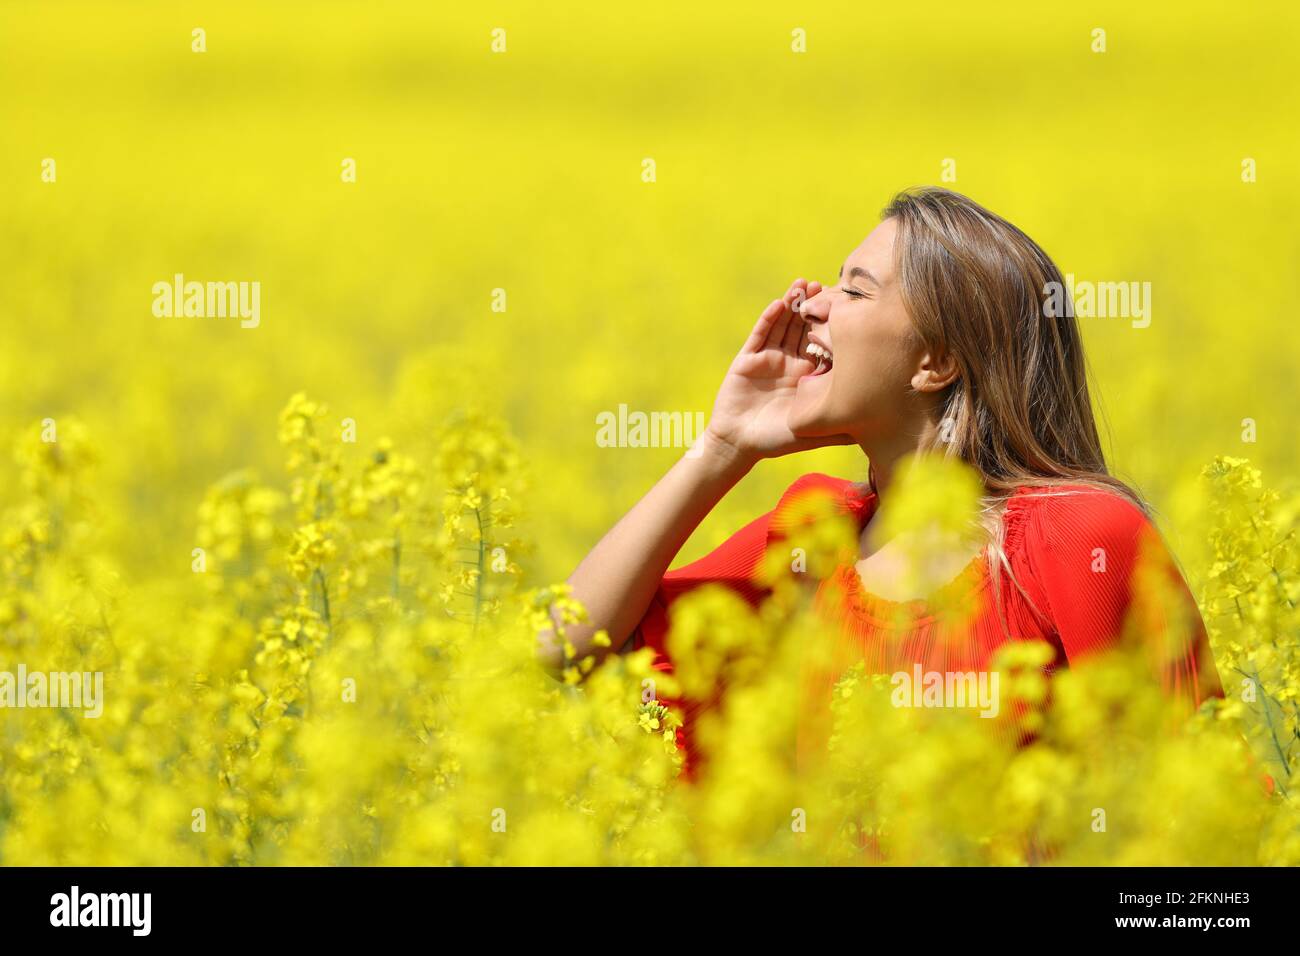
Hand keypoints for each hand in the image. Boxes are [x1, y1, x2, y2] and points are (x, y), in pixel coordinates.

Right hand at [702, 278, 856, 464]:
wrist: (739, 444)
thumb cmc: (776, 440)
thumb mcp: (813, 433)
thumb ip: (840, 429)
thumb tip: (877, 427)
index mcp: (808, 376)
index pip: (824, 344)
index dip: (832, 325)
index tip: (846, 307)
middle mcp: (791, 362)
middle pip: (804, 327)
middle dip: (814, 306)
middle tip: (826, 285)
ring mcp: (769, 358)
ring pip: (782, 325)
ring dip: (792, 304)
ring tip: (803, 284)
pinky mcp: (748, 358)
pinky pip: (759, 334)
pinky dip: (768, 319)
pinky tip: (778, 304)